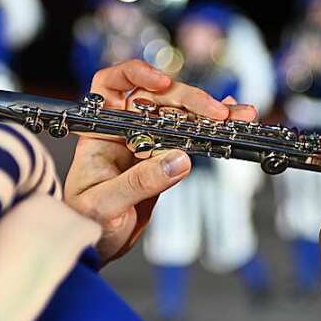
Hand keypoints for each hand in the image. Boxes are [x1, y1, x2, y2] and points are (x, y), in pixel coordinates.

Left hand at [64, 60, 256, 264]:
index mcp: (99, 133)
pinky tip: (231, 122)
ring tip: (237, 115)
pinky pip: (190, 139)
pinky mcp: (164, 161)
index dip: (135, 74)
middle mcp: (123, 132)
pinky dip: (211, 129)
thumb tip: (178, 160)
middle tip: (215, 112)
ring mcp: (146, 144)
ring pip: (179, 117)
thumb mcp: (105, 205)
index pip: (111, 86)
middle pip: (156, 98)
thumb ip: (139, 182)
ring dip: (209, 112)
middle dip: (188, 99)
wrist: (95, 246)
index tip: (161, 83)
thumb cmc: (84, 223)